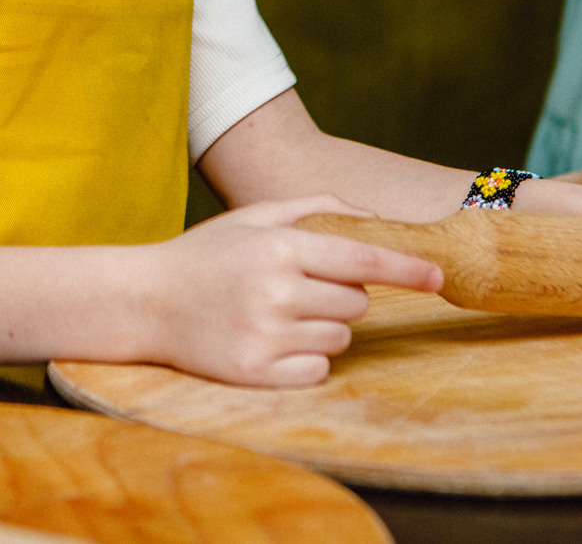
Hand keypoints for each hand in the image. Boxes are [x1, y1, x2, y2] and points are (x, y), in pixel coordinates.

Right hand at [141, 195, 441, 387]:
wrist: (144, 301)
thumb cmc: (204, 256)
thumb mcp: (253, 217)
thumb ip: (312, 208)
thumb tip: (368, 213)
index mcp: (279, 248)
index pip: (361, 259)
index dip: (405, 268)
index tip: (437, 276)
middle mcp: (276, 291)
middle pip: (356, 303)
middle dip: (342, 295)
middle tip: (300, 287)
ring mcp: (266, 335)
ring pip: (340, 337)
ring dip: (323, 326)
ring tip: (278, 313)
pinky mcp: (257, 372)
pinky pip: (317, 369)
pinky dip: (306, 357)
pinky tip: (273, 341)